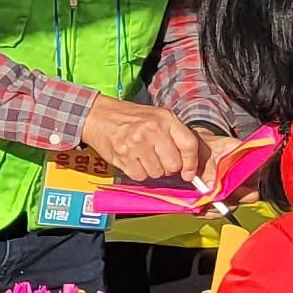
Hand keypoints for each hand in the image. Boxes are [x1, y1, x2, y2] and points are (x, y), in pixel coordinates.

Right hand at [78, 96, 208, 188]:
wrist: (100, 116)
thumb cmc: (132, 118)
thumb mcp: (158, 117)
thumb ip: (176, 137)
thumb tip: (190, 168)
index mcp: (165, 118)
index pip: (189, 145)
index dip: (192, 164)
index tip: (189, 174)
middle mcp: (153, 129)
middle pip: (173, 165)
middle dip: (168, 167)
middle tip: (158, 158)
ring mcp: (137, 143)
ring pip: (157, 173)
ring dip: (152, 170)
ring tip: (143, 155)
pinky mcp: (123, 155)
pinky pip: (140, 176)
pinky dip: (138, 172)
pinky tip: (133, 159)